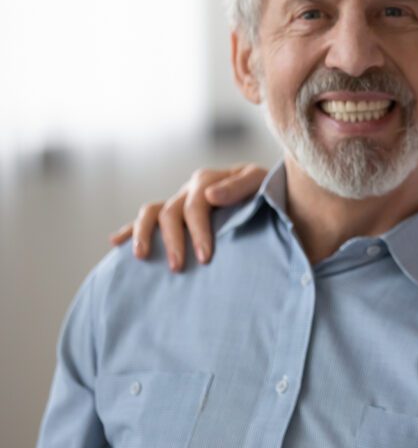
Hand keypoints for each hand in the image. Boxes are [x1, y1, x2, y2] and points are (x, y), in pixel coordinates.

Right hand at [108, 163, 266, 270]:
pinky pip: (147, 218)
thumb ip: (238, 187)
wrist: (271, 193)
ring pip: (152, 212)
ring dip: (143, 234)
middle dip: (173, 241)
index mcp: (210, 180)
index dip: (198, 231)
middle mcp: (190, 189)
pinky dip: (131, 229)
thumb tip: (208, 196)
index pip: (196, 205)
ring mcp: (180, 200)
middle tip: (178, 267)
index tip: (205, 257)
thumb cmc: (268, 191)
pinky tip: (116, 242)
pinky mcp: (175, 212)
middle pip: (171, 212)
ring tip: (142, 257)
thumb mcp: (260, 183)